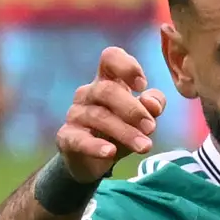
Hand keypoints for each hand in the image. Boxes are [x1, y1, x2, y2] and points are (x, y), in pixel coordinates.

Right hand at [55, 46, 161, 183]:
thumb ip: (153, 105)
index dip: (126, 66)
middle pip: (107, 90)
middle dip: (132, 109)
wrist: (95, 161)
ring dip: (125, 132)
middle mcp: (88, 93)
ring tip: (144, 146)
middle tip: (151, 127)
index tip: (142, 85)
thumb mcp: (142, 116)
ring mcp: (75, 114)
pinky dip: (95, 146)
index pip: (110, 58)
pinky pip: (80, 140)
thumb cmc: (121, 129)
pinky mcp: (66, 137)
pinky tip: (110, 152)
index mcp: (107, 80)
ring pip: (99, 117)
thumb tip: (152, 104)